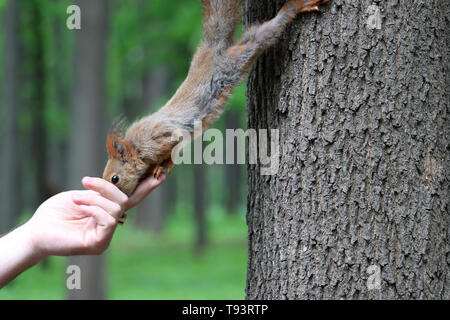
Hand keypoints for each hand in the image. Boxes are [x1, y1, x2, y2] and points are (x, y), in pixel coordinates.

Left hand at [25, 174, 165, 258]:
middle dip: (106, 188)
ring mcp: (105, 236)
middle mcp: (109, 226)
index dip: (146, 188)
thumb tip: (119, 186)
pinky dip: (93, 208)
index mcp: (106, 213)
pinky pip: (108, 219)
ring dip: (95, 198)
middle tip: (85, 182)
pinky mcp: (99, 243)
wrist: (36, 230)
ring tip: (76, 199)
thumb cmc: (55, 213)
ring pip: (116, 208)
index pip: (131, 200)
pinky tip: (79, 206)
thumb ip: (101, 194)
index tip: (160, 175)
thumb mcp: (82, 195)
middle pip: (124, 201)